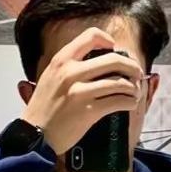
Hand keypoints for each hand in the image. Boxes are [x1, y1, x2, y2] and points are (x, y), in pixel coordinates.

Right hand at [22, 28, 143, 154]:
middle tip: (136, 73)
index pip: (91, 36)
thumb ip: (69, 66)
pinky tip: (129, 104)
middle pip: (114, 59)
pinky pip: (119, 101)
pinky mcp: (88, 111)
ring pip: (120, 81)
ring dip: (133, 87)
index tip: (115, 50)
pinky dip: (129, 102)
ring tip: (134, 92)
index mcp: (61, 60)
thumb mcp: (50, 77)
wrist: (34, 135)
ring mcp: (80, 91)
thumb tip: (96, 58)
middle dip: (131, 66)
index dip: (108, 41)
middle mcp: (71, 72)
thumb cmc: (43, 108)